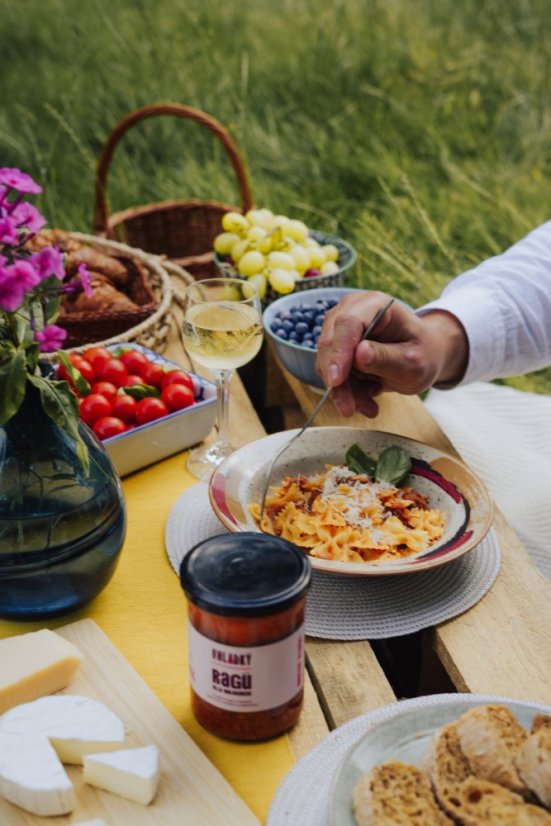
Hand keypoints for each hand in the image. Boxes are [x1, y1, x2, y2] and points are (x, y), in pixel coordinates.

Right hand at [315, 291, 468, 416]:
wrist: (422, 356)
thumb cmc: (422, 354)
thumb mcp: (412, 362)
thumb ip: (386, 358)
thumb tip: (358, 354)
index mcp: (375, 304)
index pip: (348, 323)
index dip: (338, 352)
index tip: (336, 381)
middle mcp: (352, 310)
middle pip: (331, 343)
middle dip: (338, 381)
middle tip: (349, 409)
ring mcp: (341, 328)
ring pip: (328, 363)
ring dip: (345, 391)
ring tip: (369, 407)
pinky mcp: (337, 347)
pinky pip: (332, 372)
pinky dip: (347, 391)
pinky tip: (366, 399)